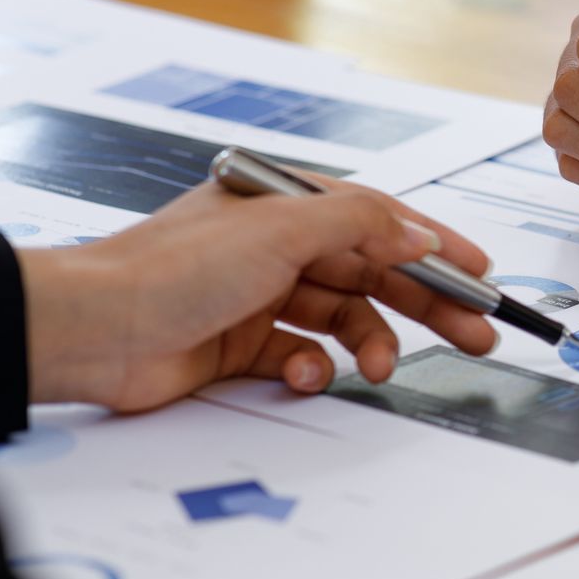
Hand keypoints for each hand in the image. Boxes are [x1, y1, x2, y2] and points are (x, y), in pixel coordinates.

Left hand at [17, 181, 499, 411]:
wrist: (97, 331)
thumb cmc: (172, 268)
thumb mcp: (282, 228)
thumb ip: (361, 224)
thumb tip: (417, 232)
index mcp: (287, 204)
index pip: (382, 221)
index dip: (436, 249)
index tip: (481, 275)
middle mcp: (276, 246)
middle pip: (374, 274)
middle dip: (427, 305)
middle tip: (475, 334)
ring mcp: (261, 296)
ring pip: (344, 319)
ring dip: (369, 344)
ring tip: (378, 367)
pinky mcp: (243, 344)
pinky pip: (303, 357)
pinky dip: (314, 369)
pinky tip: (307, 374)